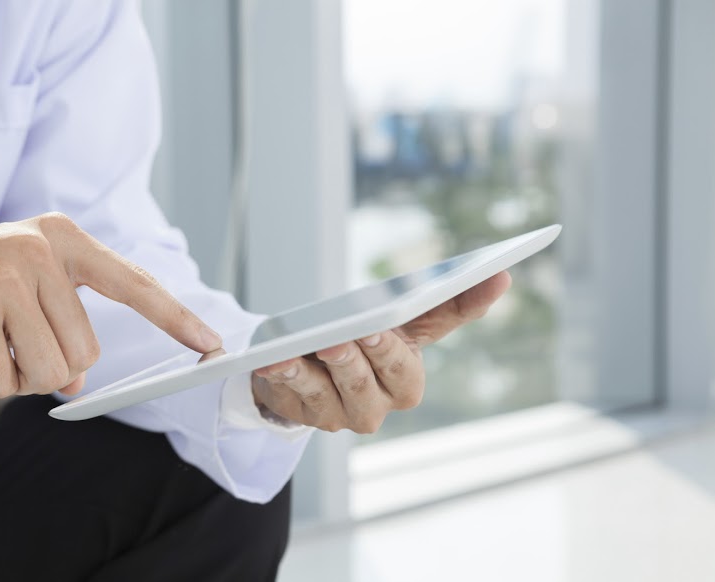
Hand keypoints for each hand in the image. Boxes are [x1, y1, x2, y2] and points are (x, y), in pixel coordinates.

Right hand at [0, 213, 221, 397]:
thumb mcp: (21, 293)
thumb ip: (59, 329)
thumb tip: (75, 386)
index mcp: (63, 239)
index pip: (133, 283)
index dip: (176, 317)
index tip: (211, 342)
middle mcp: (41, 251)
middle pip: (86, 353)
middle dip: (50, 367)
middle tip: (7, 347)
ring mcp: (9, 278)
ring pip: (53, 373)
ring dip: (16, 378)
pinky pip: (7, 383)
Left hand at [252, 272, 511, 432]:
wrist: (319, 364)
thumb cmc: (370, 339)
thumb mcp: (405, 321)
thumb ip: (448, 304)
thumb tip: (503, 276)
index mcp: (404, 382)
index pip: (404, 366)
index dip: (391, 349)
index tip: (378, 326)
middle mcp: (375, 406)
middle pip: (367, 382)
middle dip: (358, 357)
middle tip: (349, 332)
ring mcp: (337, 414)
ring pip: (330, 392)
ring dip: (318, 368)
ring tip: (311, 345)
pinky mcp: (303, 414)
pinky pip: (292, 396)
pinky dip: (284, 376)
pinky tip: (274, 360)